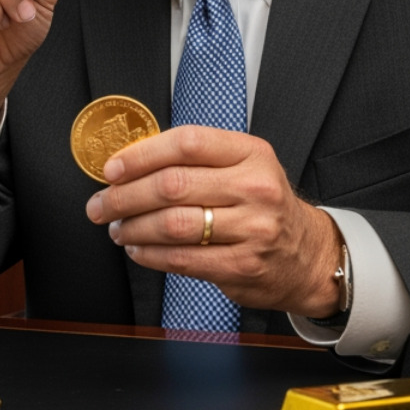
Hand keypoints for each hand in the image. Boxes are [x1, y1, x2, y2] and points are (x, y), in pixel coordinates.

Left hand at [84, 125, 345, 316]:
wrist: (308, 255)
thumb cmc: (263, 205)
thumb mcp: (244, 167)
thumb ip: (197, 160)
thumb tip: (130, 163)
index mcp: (251, 154)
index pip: (187, 143)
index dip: (141, 155)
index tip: (112, 169)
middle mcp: (255, 188)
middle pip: (172, 185)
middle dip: (124, 196)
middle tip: (100, 204)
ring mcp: (252, 229)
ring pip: (173, 224)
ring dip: (133, 227)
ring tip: (117, 228)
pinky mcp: (243, 265)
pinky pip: (182, 259)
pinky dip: (150, 255)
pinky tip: (138, 249)